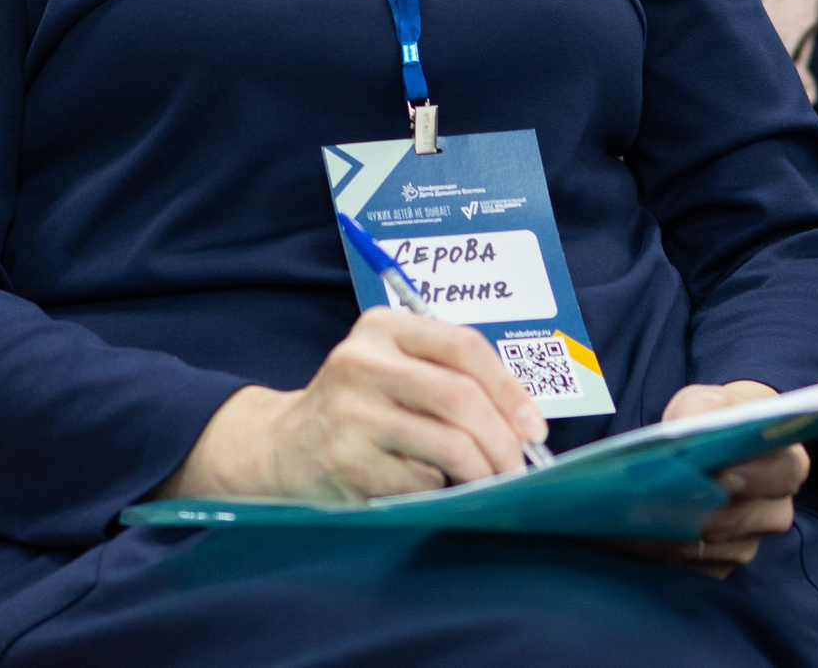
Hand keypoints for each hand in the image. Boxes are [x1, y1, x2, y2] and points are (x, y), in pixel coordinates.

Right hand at [157, 307, 546, 501]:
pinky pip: (421, 481)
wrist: (283, 447)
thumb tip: (524, 424)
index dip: (509, 388)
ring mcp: (350, 413)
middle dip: (503, 440)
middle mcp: (361, 361)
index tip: (533, 425)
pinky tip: (430, 487)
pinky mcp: (345, 461)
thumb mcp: (395, 369)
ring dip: (481, 472)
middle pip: (460, 398)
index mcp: (382, 327)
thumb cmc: (360, 408)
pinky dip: (438, 490)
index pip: (463, 346)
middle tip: (518, 467)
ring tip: (488, 482)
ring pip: (448, 445)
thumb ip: (451, 378)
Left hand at [609, 381, 807, 574]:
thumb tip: (687, 432)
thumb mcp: (706, 402)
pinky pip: (689, 568)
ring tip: (625, 519)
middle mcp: (775, 511)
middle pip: (731, 520)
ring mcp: (749, 543)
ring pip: (704, 548)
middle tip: (644, 501)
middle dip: (687, 511)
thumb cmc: (713, 418)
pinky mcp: (721, 566)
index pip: (778, 474)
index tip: (713, 474)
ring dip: (663, 535)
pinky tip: (629, 537)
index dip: (746, 475)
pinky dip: (657, 553)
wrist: (712, 445)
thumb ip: (702, 411)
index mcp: (788, 464)